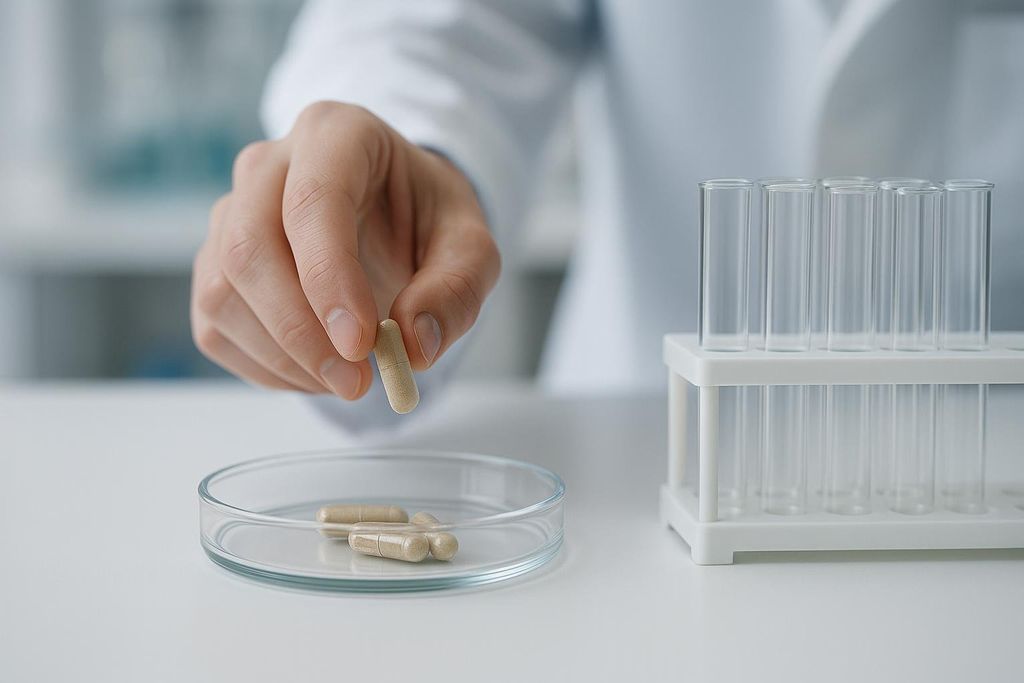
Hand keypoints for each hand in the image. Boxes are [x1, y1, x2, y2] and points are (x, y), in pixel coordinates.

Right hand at [191, 101, 499, 397]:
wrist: (395, 218)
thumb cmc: (429, 220)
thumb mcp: (471, 247)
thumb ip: (456, 290)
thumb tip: (414, 345)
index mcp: (336, 134)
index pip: (312, 202)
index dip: (328, 278)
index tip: (360, 344)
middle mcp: (267, 164)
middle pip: (250, 248)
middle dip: (299, 330)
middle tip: (355, 382)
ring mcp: (230, 213)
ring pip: (223, 291)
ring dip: (283, 355)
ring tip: (347, 380)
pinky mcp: (216, 265)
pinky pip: (216, 325)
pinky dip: (265, 367)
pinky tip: (317, 373)